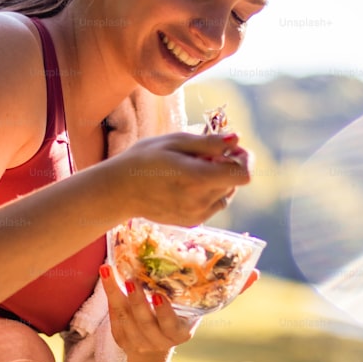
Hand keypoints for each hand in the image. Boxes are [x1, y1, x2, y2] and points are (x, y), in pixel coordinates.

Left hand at [99, 265, 198, 357]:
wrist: (157, 342)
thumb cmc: (174, 316)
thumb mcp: (183, 308)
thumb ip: (180, 292)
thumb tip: (176, 258)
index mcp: (179, 333)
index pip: (171, 325)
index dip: (164, 312)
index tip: (158, 295)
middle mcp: (159, 342)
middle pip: (145, 323)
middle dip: (137, 301)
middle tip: (131, 281)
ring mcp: (139, 344)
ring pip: (125, 320)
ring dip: (116, 296)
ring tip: (110, 274)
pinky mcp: (122, 340)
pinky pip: (114, 319)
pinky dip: (110, 297)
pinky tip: (107, 278)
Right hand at [112, 132, 252, 225]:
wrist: (119, 190)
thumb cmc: (144, 159)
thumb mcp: (175, 142)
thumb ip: (209, 142)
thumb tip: (237, 139)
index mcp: (198, 178)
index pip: (243, 174)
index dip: (243, 158)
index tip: (230, 148)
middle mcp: (201, 201)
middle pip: (235, 182)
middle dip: (227, 165)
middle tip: (200, 154)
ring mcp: (197, 215)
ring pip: (226, 193)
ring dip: (218, 179)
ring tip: (190, 169)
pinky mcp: (192, 222)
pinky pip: (213, 204)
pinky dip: (208, 192)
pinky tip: (186, 183)